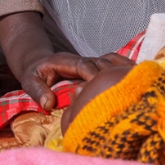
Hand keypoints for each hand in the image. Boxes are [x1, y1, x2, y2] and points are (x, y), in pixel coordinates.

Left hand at [18, 52, 133, 109]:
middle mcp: (79, 60)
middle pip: (100, 63)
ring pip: (108, 64)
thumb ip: (38, 91)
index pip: (83, 65)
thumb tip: (49, 105)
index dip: (93, 74)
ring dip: (119, 73)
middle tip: (121, 90)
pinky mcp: (94, 68)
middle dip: (109, 75)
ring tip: (133, 85)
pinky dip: (121, 70)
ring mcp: (88, 63)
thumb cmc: (34, 74)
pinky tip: (134, 79)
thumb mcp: (29, 81)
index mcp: (65, 61)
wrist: (36, 63)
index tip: (101, 87)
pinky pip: (110, 66)